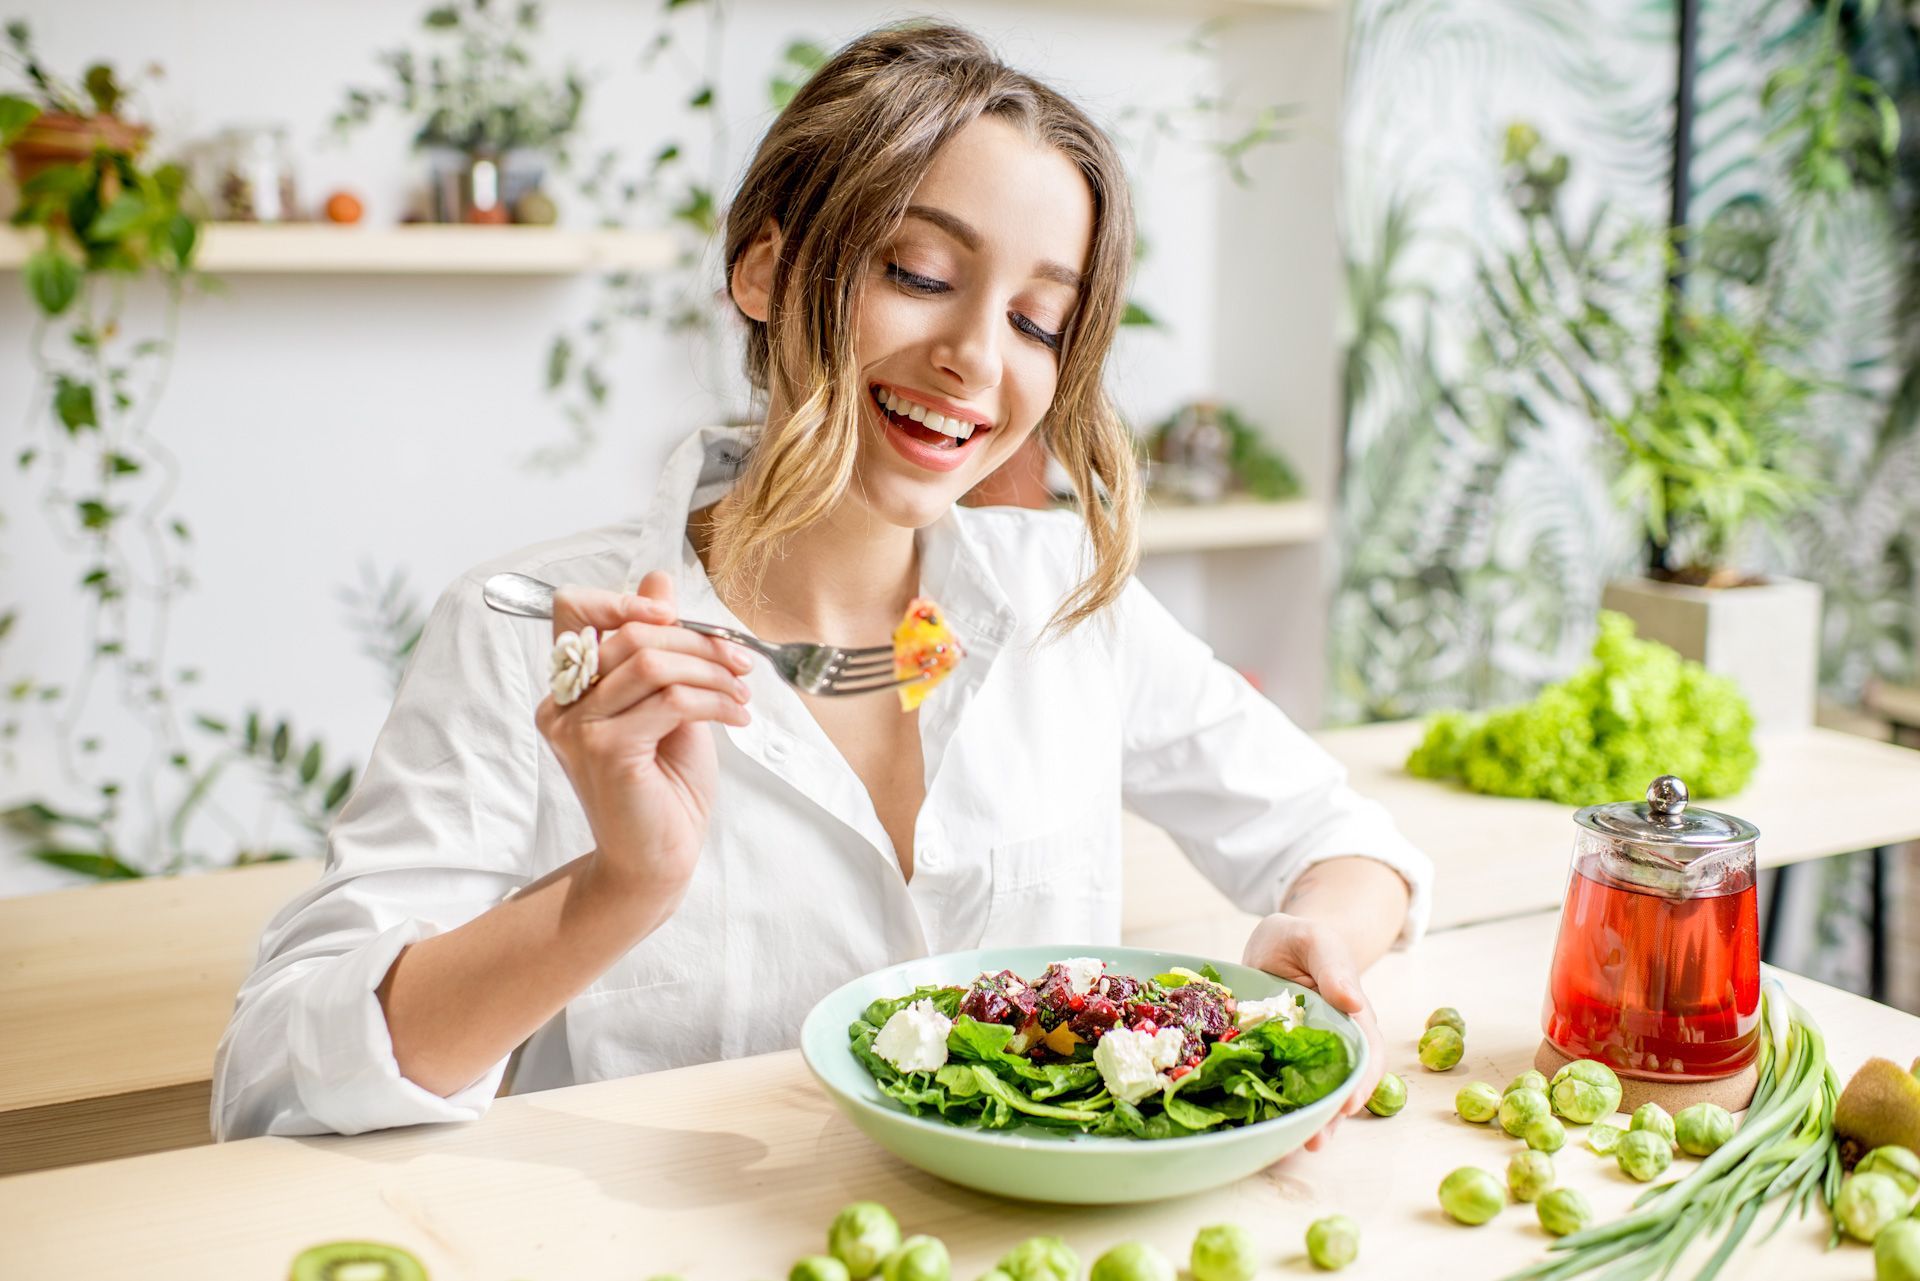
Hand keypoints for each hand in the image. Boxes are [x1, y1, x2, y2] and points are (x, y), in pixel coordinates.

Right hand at [534, 571, 752, 913]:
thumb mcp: (668, 702)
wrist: (658, 860)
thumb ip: (660, 646)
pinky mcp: (606, 752)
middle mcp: (562, 704)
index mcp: (569, 686)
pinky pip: (669, 700)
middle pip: (629, 633)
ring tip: (742, 690)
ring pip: (651, 662)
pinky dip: (715, 700)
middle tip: (740, 660)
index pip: (571, 608)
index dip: (621, 597)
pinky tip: (738, 716)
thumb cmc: (664, 786)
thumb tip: (660, 577)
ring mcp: (578, 729)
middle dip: (697, 640)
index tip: (672, 612)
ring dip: (712, 670)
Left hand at [1242, 912, 1386, 1152]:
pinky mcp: (1271, 1057)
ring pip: (1307, 1093)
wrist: (1278, 943)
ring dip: (1301, 1119)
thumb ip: (1333, 968)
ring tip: (1286, 1147)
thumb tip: (1353, 1001)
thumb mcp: (1316, 941)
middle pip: (1339, 1085)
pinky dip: (1267, 1104)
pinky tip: (1255, 1125)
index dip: (1361, 1083)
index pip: (1366, 1055)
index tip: (1349, 1106)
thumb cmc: (1303, 939)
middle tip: (1313, 1141)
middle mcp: (1330, 1043)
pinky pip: (1272, 1083)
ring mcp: (1300, 1055)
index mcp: (1351, 1018)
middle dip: (1329, 1116)